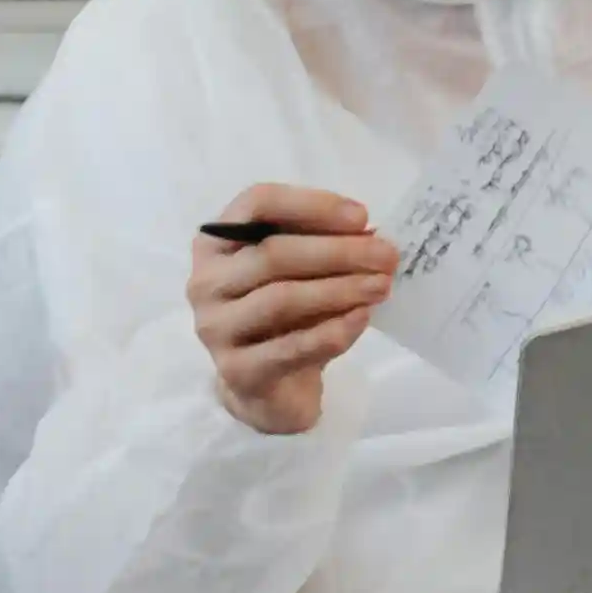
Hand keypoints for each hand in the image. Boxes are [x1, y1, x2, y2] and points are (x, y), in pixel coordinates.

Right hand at [190, 185, 397, 437]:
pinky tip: (362, 318)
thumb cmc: (285, 318)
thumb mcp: (299, 274)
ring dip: (339, 289)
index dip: (311, 205)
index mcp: (215, 243)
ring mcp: (215, 328)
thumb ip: (322, 248)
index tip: (362, 217)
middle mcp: (205, 281)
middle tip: (387, 256)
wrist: (269, 388)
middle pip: (272, 253)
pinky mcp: (237, 371)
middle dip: (338, 251)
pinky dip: (332, 330)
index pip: (257, 204)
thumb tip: (370, 237)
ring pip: (281, 298)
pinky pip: (291, 347)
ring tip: (381, 286)